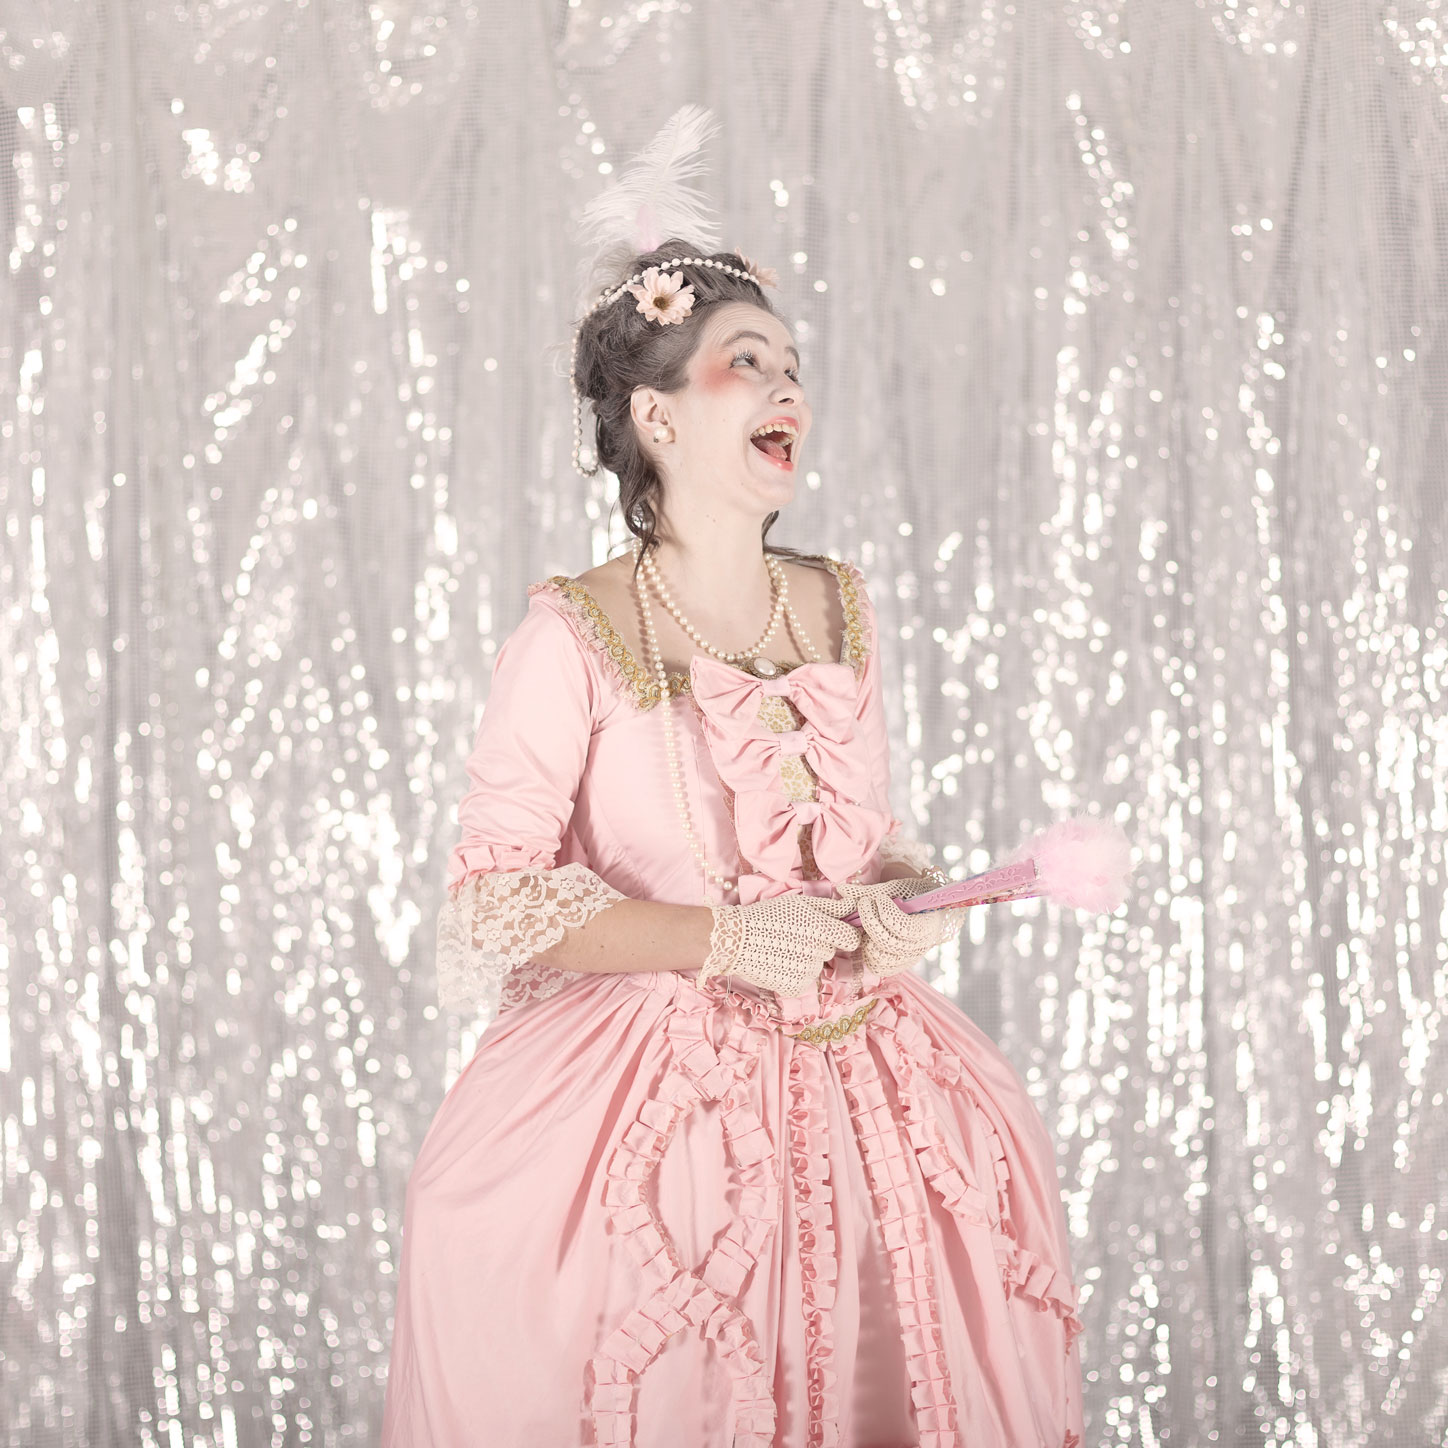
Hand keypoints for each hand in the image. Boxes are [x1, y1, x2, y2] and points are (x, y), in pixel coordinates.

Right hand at [700, 892, 862, 996]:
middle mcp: (817, 952)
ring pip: (817, 965)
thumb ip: (831, 906)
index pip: (850, 937)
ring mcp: (807, 973)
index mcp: (820, 929)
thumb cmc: (766, 916)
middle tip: (795, 936)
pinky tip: (778, 963)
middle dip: (819, 944)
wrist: (735, 940)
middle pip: (830, 950)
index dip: (841, 933)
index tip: (831, 931)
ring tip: (782, 949)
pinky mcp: (795, 987)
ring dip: (805, 959)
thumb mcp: (798, 903)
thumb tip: (854, 907)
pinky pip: (804, 980)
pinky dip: (794, 974)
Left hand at [836, 874, 965, 978]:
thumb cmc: (913, 895)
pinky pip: (878, 967)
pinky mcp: (898, 966)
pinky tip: (869, 935)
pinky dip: (868, 952)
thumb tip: (841, 889)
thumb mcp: (898, 888)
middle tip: (865, 904)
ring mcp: (909, 959)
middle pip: (888, 943)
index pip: (905, 928)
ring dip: (868, 938)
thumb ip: (871, 890)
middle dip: (871, 922)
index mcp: (928, 924)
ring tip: (869, 922)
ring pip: (880, 958)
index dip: (887, 914)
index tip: (880, 899)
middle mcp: (921, 946)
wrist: (925, 909)